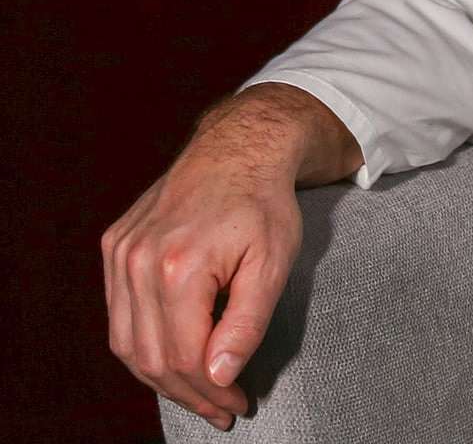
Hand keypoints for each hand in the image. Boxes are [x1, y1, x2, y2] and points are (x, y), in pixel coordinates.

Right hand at [102, 88, 335, 429]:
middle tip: (220, 408)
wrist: (240, 147)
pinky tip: (173, 353)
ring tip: (198, 391)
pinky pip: (119, 313)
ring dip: (160, 376)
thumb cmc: (264, 202)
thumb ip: (247, 322)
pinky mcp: (115, 244)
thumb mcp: (274, 260)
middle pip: (151, 357)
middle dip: (187, 393)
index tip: (237, 405)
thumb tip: (219, 376)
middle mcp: (138, 260)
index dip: (210, 391)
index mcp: (178, 265)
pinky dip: (142, 341)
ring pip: (126, 342)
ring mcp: (121, 251)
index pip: (184, 357)